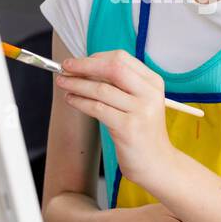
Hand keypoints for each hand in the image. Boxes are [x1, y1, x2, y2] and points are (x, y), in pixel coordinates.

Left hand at [56, 50, 175, 189]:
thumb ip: (120, 85)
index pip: (121, 59)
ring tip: (63, 83)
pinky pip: (97, 108)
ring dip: (77, 84)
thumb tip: (86, 68)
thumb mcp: (139, 102)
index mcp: (153, 82)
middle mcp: (149, 93)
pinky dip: (80, 101)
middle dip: (84, 65)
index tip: (78, 62)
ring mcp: (140, 110)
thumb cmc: (143, 132)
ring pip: (101, 89)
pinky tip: (72, 99)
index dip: (95, 57)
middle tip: (65, 67)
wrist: (157, 164)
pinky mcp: (129, 128)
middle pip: (113, 67)